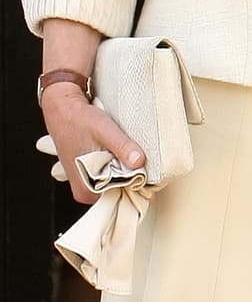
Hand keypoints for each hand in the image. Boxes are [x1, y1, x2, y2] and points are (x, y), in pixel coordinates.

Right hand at [41, 83, 143, 205]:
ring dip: (122, 164)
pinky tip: (110, 148)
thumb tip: (139, 161)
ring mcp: (87, 183)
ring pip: (117, 179)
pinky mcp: (89, 173)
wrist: (63, 108)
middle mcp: (85, 192)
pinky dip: (115, 161)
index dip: (134, 177)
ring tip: (113, 146)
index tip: (135, 160)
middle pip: (120, 188)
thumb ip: (122, 146)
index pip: (123, 194)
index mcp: (87, 191)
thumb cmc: (78, 119)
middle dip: (128, 170)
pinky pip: (111, 172)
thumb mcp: (104, 131)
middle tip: (123, 149)